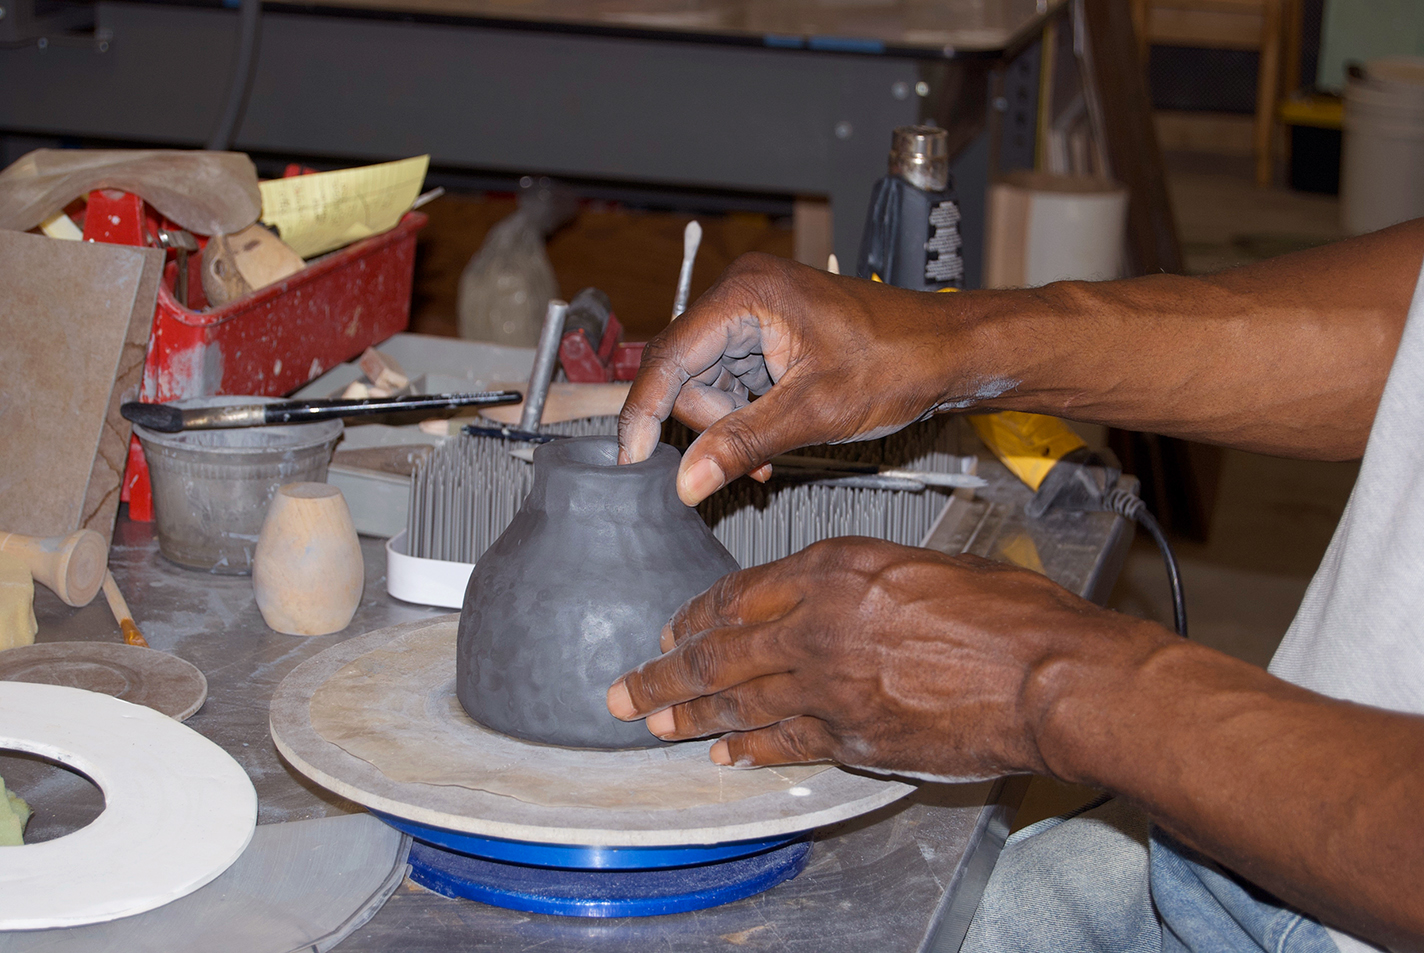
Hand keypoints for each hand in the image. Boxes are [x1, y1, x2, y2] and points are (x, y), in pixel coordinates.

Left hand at [606, 536, 1170, 779]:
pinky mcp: (854, 736)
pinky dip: (751, 749)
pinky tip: (727, 755)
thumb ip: (863, 582)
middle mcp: (818, 622)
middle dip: (664, 674)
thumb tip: (835, 599)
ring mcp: (830, 683)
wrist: (1050, 674)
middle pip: (719, 652)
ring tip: (652, 723)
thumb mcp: (924, 564)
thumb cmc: (1009, 612)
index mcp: (834, 568)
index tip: (671, 630)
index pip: (739, 594)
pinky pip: (785, 743)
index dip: (696, 617)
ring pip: (738, 701)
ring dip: (689, 715)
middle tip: (625, 689)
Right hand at [617, 253, 993, 504]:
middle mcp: (743, 292)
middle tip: (750, 459)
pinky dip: (746, 414)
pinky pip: (733, 380)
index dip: (644, 413)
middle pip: (684, 372)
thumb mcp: (814, 412)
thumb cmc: (900, 360)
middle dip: (710, 423)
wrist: (947, 351)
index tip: (631, 459)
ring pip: (707, 382)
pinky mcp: (768, 332)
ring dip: (731, 424)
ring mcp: (755, 311)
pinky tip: (775, 434)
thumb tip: (687, 480)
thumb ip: (743, 444)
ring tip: (772, 451)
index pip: (668, 357)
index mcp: (747, 293)